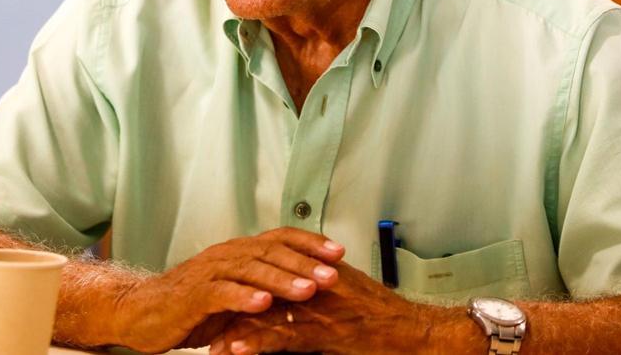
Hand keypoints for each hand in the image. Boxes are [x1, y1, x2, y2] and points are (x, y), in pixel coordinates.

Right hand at [109, 227, 344, 352]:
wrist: (144, 312)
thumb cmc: (194, 304)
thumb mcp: (236, 292)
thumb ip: (265, 286)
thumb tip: (309, 285)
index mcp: (240, 251)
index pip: (280, 238)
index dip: (310, 243)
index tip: (339, 251)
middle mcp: (227, 255)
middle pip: (271, 252)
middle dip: (305, 263)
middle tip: (333, 275)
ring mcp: (209, 273)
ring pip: (250, 270)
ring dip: (281, 280)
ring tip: (308, 290)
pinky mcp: (193, 295)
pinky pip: (221, 293)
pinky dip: (243, 297)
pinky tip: (263, 303)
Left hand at [209, 261, 442, 354]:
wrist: (413, 331)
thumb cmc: (385, 317)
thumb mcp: (349, 291)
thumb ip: (322, 285)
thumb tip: (299, 289)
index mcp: (317, 272)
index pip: (272, 274)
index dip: (245, 287)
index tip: (222, 301)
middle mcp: (313, 285)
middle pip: (262, 291)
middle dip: (233, 308)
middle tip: (207, 323)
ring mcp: (317, 309)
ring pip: (265, 315)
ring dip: (235, 330)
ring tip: (212, 344)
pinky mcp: (323, 333)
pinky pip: (282, 337)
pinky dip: (255, 342)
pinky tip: (235, 349)